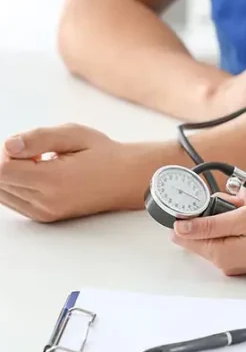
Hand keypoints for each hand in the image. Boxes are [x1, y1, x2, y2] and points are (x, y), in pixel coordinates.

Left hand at [0, 124, 178, 221]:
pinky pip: (13, 201)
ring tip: (43, 164)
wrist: (128, 179)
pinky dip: (18, 185)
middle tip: (38, 152)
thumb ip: (39, 138)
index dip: (8, 151)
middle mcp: (46, 202)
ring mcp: (46, 212)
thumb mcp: (75, 134)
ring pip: (2, 192)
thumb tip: (8, 145)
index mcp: (53, 180)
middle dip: (8, 162)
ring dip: (13, 174)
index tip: (30, 145)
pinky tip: (43, 174)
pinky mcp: (46, 216)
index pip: (1, 168)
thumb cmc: (105, 154)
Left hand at [171, 203, 245, 278]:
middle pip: (205, 229)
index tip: (199, 198)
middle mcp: (227, 261)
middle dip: (218, 209)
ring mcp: (238, 259)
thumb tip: (179, 228)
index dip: (186, 214)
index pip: (184, 236)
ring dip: (234, 212)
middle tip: (242, 201)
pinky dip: (245, 219)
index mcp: (222, 254)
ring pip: (222, 227)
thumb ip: (210, 224)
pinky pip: (236, 231)